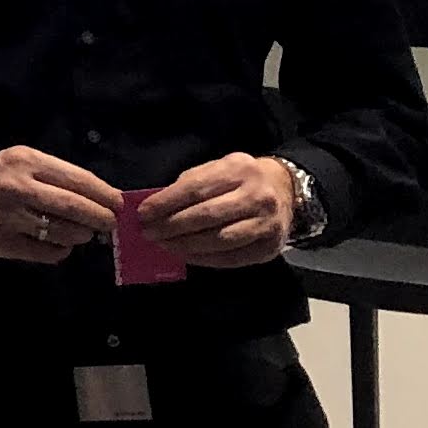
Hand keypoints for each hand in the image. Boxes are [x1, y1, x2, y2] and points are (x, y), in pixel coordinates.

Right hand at [0, 145, 121, 263]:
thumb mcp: (20, 163)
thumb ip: (55, 176)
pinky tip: (59, 245)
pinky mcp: (3, 242)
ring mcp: (9, 216)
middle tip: (110, 224)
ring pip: (63, 232)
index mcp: (25, 161)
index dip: (104, 193)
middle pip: (74, 206)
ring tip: (82, 233)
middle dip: (100, 217)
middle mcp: (17, 187)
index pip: (77, 178)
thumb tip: (101, 197)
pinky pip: (46, 252)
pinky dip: (61, 251)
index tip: (119, 203)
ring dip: (81, 235)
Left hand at [142, 151, 297, 266]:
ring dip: (185, 245)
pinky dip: (205, 259)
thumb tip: (155, 208)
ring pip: (219, 240)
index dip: (166, 203)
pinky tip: (186, 255)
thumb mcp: (218, 168)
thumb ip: (190, 184)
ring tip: (164, 245)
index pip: (195, 189)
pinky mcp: (270, 247)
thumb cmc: (240, 179)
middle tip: (148, 233)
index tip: (143, 214)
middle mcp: (256, 196)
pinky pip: (232, 258)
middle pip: (207, 216)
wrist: (284, 190)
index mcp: (238, 169)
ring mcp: (266, 223)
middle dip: (172, 227)